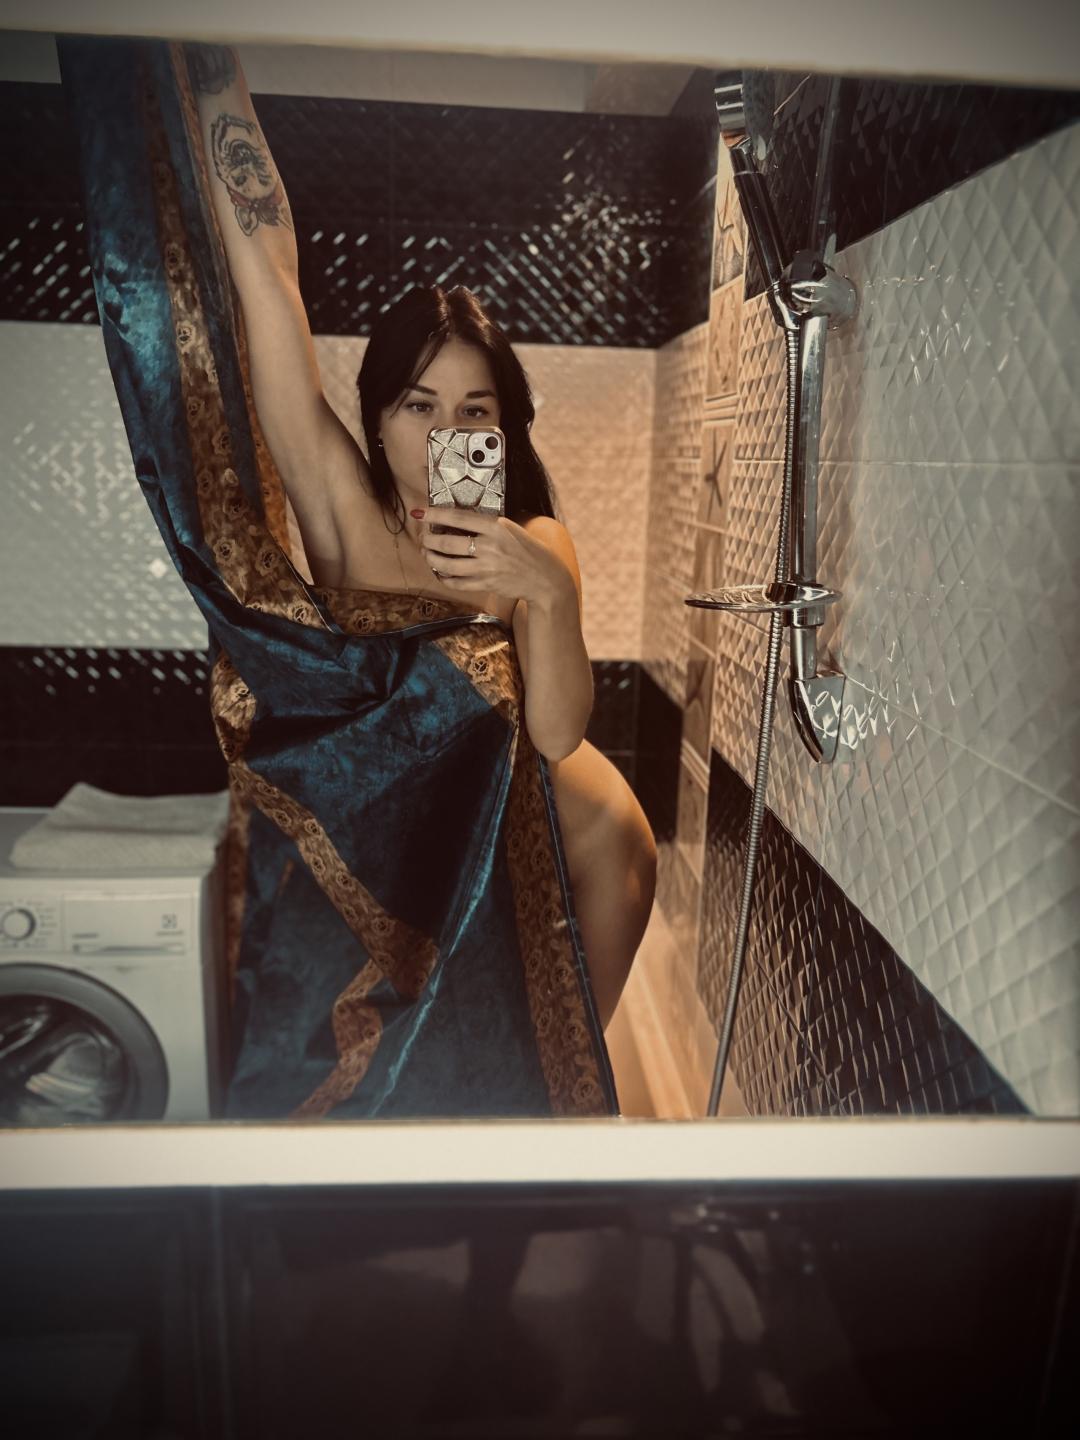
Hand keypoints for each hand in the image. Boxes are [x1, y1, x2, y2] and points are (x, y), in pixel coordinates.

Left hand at [416, 509, 572, 607]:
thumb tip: (455, 519)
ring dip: (431, 558)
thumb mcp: (510, 528)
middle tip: (423, 537)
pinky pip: (455, 582)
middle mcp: (489, 546)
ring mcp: (487, 567)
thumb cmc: (527, 549)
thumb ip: (487, 524)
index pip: (457, 517)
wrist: (545, 577)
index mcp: (496, 526)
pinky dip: (444, 577)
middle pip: (446, 542)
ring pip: (446, 564)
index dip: (434, 514)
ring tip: (427, 553)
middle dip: (428, 539)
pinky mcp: (486, 584)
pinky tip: (441, 572)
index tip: (419, 513)